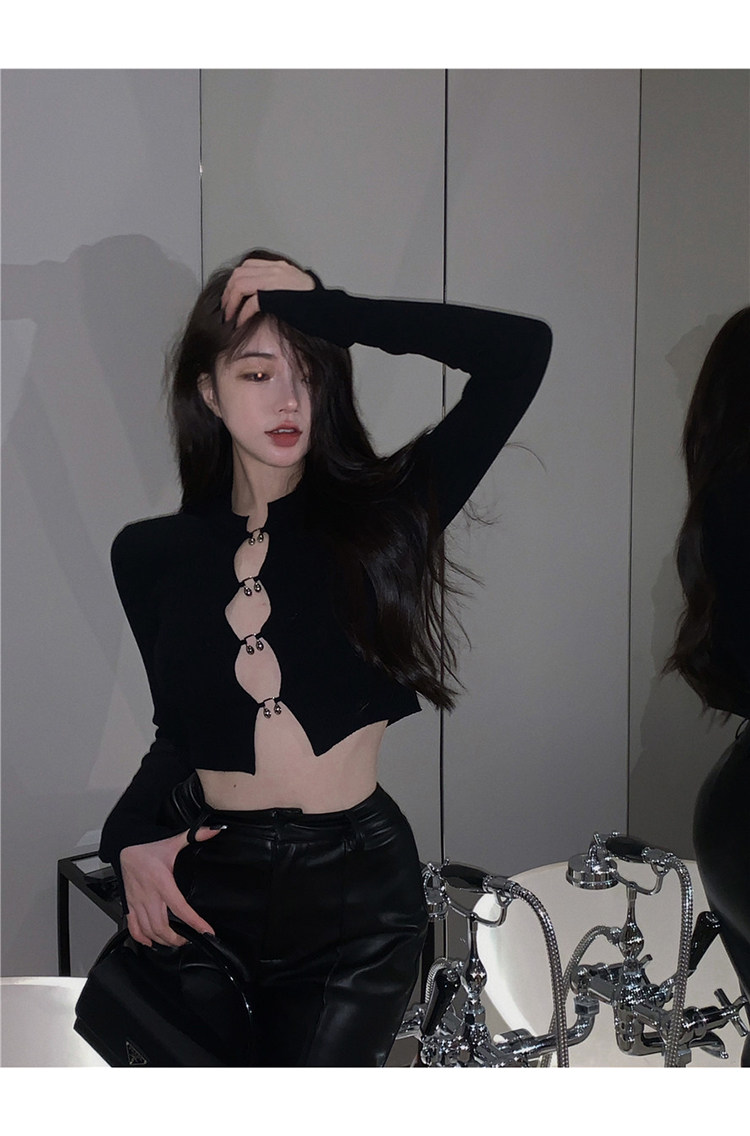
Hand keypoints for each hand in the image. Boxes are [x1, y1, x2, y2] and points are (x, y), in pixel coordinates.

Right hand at [119, 825, 222, 947]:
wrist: (124, 845)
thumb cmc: (147, 846)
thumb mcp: (173, 841)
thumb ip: (195, 836)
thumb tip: (214, 830)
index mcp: (162, 882)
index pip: (180, 907)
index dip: (194, 922)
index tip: (206, 931)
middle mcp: (148, 895)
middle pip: (161, 926)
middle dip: (176, 938)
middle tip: (188, 939)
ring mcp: (137, 901)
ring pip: (148, 930)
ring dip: (161, 940)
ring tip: (173, 941)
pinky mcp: (129, 904)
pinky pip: (132, 926)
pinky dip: (141, 938)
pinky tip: (150, 941)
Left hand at [221, 258, 314, 325]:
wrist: (329, 310)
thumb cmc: (316, 306)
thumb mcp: (296, 289)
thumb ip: (281, 287)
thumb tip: (265, 297)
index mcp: (280, 267)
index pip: (249, 266)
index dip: (236, 280)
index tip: (232, 295)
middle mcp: (275, 270)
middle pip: (239, 274)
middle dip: (228, 291)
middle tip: (226, 308)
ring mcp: (275, 282)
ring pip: (240, 285)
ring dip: (231, 302)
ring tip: (230, 316)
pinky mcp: (275, 297)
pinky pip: (251, 303)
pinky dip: (242, 313)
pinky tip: (241, 322)